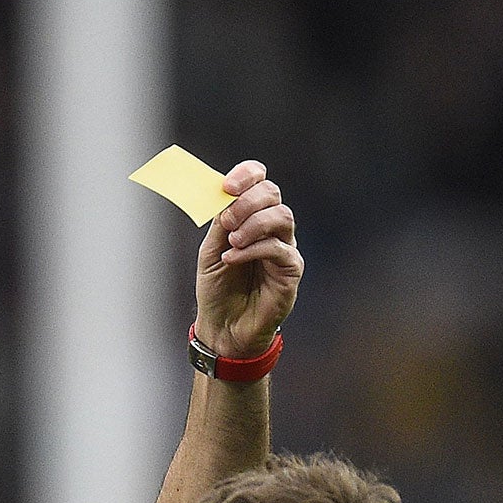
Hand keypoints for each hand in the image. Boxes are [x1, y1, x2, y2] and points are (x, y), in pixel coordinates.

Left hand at [193, 160, 302, 360]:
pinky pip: (279, 249)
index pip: (259, 182)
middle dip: (247, 201)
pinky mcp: (291, 269)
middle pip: (272, 194)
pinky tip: (233, 258)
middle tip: (227, 221)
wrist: (223, 327)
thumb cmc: (218, 288)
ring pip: (282, 217)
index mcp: (251, 216)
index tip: (227, 185)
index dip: (247, 175)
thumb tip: (223, 195)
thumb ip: (219, 224)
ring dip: (253, 224)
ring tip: (232, 242)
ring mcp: (285, 247)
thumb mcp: (211, 251)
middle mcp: (272, 227)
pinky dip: (253, 249)